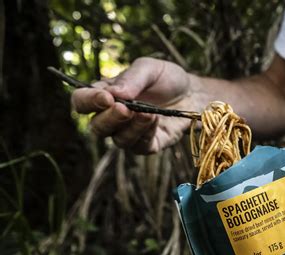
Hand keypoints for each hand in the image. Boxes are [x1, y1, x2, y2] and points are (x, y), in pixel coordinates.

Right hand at [71, 57, 193, 153]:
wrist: (194, 92)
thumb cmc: (166, 78)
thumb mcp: (149, 69)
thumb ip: (132, 78)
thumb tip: (115, 93)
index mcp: (105, 95)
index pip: (81, 102)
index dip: (88, 102)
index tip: (106, 97)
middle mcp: (113, 117)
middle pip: (97, 127)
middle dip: (109, 119)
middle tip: (125, 109)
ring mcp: (131, 133)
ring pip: (118, 140)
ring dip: (131, 128)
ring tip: (147, 113)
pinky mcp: (150, 144)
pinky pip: (140, 147)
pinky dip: (146, 134)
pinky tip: (155, 119)